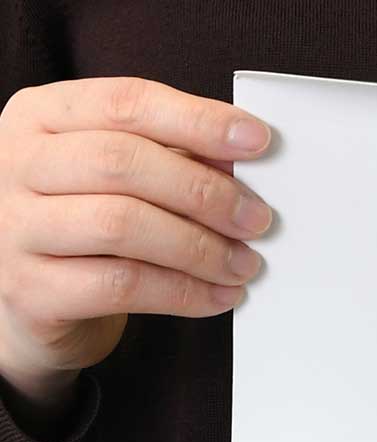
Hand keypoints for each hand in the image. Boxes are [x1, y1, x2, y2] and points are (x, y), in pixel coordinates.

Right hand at [0, 76, 272, 418]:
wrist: (36, 307)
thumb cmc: (87, 232)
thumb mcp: (118, 181)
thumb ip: (168, 159)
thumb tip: (241, 159)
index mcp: (40, 116)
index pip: (125, 103)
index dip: (197, 119)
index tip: (258, 141)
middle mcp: (16, 163)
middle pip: (122, 162)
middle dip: (204, 191)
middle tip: (257, 219)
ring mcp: (16, 228)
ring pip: (121, 225)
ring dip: (199, 248)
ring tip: (243, 264)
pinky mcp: (32, 291)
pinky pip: (121, 286)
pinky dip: (182, 292)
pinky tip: (218, 297)